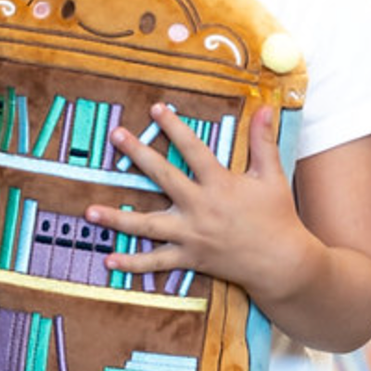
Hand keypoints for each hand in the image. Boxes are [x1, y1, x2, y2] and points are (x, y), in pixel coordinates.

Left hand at [87, 102, 312, 301]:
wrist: (281, 262)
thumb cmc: (278, 217)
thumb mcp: (272, 176)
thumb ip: (263, 142)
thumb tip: (266, 107)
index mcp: (220, 184)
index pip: (193, 149)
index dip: (174, 127)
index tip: (157, 109)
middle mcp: (200, 208)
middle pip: (163, 177)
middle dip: (139, 154)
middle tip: (117, 135)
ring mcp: (192, 235)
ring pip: (148, 226)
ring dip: (117, 219)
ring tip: (89, 211)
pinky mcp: (190, 258)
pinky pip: (156, 263)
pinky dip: (132, 263)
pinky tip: (109, 260)